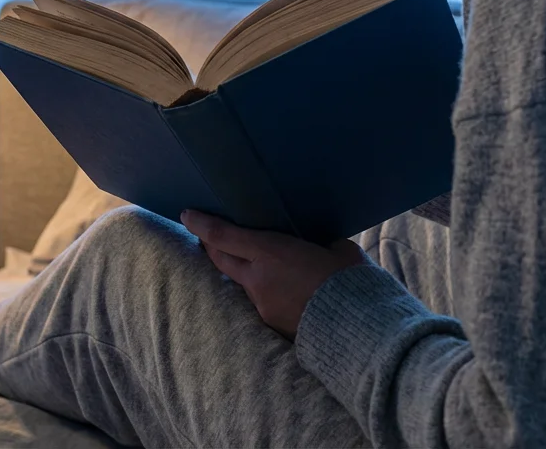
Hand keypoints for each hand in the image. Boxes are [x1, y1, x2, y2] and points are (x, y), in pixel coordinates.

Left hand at [180, 210, 365, 338]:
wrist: (358, 330)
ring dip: (240, 269)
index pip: (223, 235)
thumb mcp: (338, 250)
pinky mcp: (272, 324)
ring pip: (240, 281)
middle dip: (210, 244)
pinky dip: (262, 289)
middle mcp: (258, 279)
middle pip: (220, 259)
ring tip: (252, 260)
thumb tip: (318, 244)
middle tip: (206, 234)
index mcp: (271, 253)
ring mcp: (262, 304)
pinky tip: (278, 287)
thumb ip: (318, 243)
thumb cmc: (352, 282)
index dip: (201, 223)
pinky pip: (259, 300)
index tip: (187, 214)